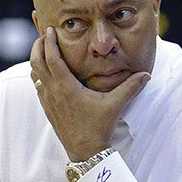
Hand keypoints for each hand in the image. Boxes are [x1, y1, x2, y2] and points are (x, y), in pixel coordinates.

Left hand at [30, 27, 149, 160]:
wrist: (85, 151)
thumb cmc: (99, 127)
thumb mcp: (115, 105)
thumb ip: (131, 88)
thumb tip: (147, 75)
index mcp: (66, 87)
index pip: (52, 59)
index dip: (49, 42)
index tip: (50, 30)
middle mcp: (53, 92)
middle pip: (36, 63)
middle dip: (37, 47)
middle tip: (43, 36)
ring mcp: (48, 101)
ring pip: (34, 75)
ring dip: (36, 60)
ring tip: (43, 50)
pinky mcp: (47, 109)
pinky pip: (37, 86)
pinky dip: (38, 74)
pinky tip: (46, 72)